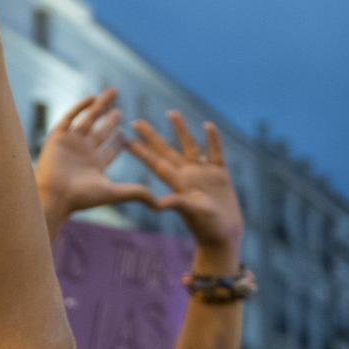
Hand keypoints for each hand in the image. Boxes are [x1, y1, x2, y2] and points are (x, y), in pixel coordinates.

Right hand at [35, 90, 157, 220]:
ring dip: (99, 107)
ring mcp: (70, 144)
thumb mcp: (114, 193)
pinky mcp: (58, 138)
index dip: (118, 141)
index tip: (126, 132)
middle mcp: (83, 153)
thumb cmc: (82, 198)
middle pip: (99, 133)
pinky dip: (79, 108)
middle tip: (119, 111)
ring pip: (87, 120)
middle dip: (109, 122)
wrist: (54, 196)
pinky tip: (92, 98)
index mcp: (95, 166)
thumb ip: (137, 193)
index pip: (109, 150)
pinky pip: (69, 118)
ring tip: (112, 92)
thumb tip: (160, 205)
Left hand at [128, 111, 244, 261]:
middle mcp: (187, 175)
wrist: (224, 235)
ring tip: (171, 113)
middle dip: (152, 136)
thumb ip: (177, 204)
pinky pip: (216, 152)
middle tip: (135, 121)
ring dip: (181, 130)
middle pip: (166, 150)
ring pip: (190, 146)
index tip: (125, 138)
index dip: (141, 151)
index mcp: (177, 183)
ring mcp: (203, 173)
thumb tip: (157, 204)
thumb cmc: (207, 227)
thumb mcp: (192, 213)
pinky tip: (207, 125)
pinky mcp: (220, 174)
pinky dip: (213, 139)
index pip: (155, 163)